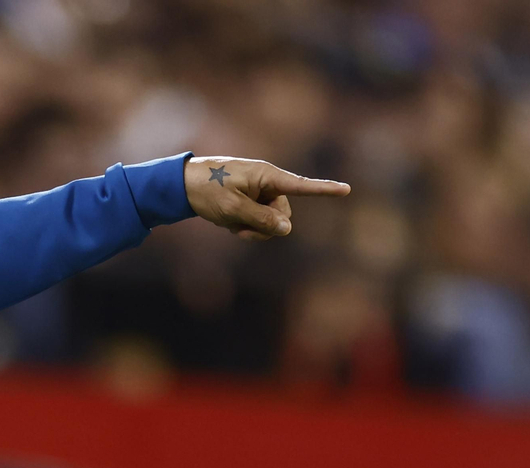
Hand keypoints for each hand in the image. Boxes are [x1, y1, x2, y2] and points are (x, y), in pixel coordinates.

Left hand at [184, 156, 349, 239]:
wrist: (183, 185)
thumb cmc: (208, 191)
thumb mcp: (234, 210)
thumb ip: (262, 220)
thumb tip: (288, 228)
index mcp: (266, 176)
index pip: (300, 186)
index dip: (324, 189)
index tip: (346, 189)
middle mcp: (267, 183)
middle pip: (283, 215)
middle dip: (265, 226)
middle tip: (239, 227)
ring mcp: (259, 192)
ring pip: (271, 222)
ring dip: (252, 229)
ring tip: (230, 222)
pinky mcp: (252, 201)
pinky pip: (258, 221)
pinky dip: (244, 225)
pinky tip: (227, 220)